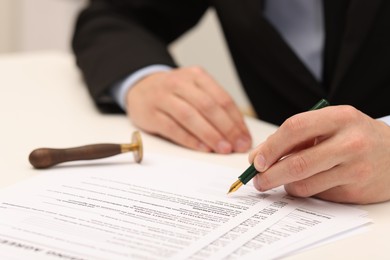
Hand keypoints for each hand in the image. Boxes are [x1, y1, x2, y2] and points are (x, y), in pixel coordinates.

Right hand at [126, 66, 251, 152]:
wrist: (140, 87)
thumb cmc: (174, 92)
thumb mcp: (194, 89)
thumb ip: (214, 106)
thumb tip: (237, 132)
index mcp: (196, 76)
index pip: (222, 98)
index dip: (236, 120)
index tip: (245, 137)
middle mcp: (179, 83)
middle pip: (208, 106)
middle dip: (227, 128)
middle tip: (238, 145)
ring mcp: (162, 97)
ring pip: (190, 116)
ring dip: (210, 134)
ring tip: (223, 149)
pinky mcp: (150, 114)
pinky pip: (172, 128)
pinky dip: (189, 140)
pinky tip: (203, 148)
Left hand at [249, 105, 389, 203]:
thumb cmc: (354, 136)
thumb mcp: (329, 125)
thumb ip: (294, 138)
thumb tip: (257, 157)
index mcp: (339, 117)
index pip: (295, 128)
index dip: (271, 146)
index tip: (257, 160)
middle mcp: (350, 142)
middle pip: (298, 163)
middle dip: (270, 175)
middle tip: (258, 180)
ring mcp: (356, 169)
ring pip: (305, 184)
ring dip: (285, 185)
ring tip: (283, 180)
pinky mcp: (356, 191)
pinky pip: (318, 195)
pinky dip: (306, 191)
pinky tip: (310, 182)